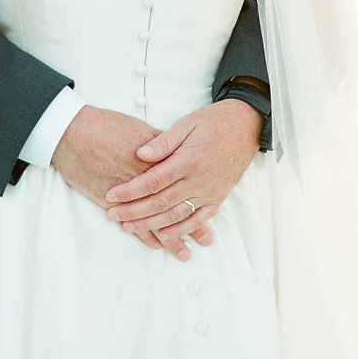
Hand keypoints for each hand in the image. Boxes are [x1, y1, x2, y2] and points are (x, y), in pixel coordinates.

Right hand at [53, 105, 199, 261]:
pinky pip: (132, 224)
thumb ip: (161, 143)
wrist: (73, 132)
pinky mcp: (111, 202)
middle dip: (191, 226)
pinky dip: (144, 235)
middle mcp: (145, 181)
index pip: (182, 184)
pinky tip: (155, 244)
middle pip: (173, 207)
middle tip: (206, 240)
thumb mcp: (139, 128)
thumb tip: (177, 152)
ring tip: (184, 252)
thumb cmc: (104, 125)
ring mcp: (128, 194)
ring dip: (171, 237)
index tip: (212, 209)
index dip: (198, 198)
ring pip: (155, 221)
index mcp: (155, 162)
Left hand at [104, 99, 261, 248]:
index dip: (130, 191)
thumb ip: (163, 142)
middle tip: (112, 215)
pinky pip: (197, 219)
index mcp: (189, 159)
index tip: (111, 195)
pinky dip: (180, 230)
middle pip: (160, 202)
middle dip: (133, 211)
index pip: (153, 181)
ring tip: (128, 227)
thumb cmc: (214, 122)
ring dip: (151, 224)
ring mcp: (210, 192)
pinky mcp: (218, 198)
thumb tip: (139, 154)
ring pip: (176, 215)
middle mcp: (199, 180)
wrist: (246, 126)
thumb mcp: (187, 123)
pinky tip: (164, 236)